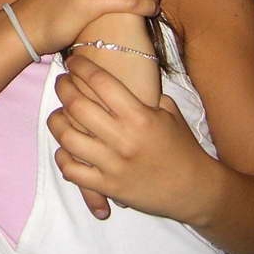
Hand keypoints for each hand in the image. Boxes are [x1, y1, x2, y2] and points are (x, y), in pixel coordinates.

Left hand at [46, 54, 217, 223]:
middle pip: (77, 106)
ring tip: (58, 115)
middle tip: (62, 83)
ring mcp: (113, 165)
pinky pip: (72, 170)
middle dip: (63, 88)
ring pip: (67, 138)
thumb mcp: (170, 113)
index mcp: (140, 116)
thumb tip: (123, 75)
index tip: (72, 62)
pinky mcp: (108, 187)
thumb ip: (146, 94)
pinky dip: (63, 157)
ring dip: (56, 122)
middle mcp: (123, 139)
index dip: (81, 67)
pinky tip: (65, 149)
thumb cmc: (184, 148)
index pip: (101, 82)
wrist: (196, 190)